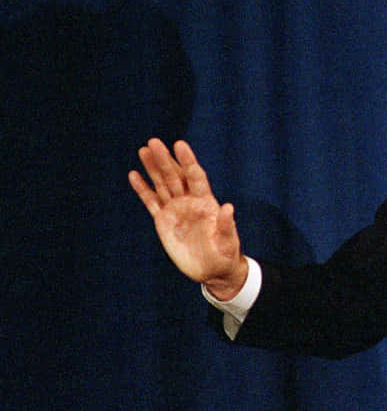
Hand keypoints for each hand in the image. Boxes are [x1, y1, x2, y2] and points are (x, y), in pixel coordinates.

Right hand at [128, 139, 247, 299]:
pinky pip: (151, 202)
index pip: (196, 176)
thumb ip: (226, 225)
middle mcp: (190, 202)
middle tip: (154, 141)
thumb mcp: (228, 241)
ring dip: (153, 168)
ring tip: (144, 149)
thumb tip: (228, 207)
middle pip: (175, 176)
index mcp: (206, 203)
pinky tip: (134, 175)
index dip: (188, 161)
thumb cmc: (225, 255)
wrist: (212, 269)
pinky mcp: (163, 221)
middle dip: (165, 160)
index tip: (179, 144)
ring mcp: (176, 210)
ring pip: (162, 184)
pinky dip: (142, 189)